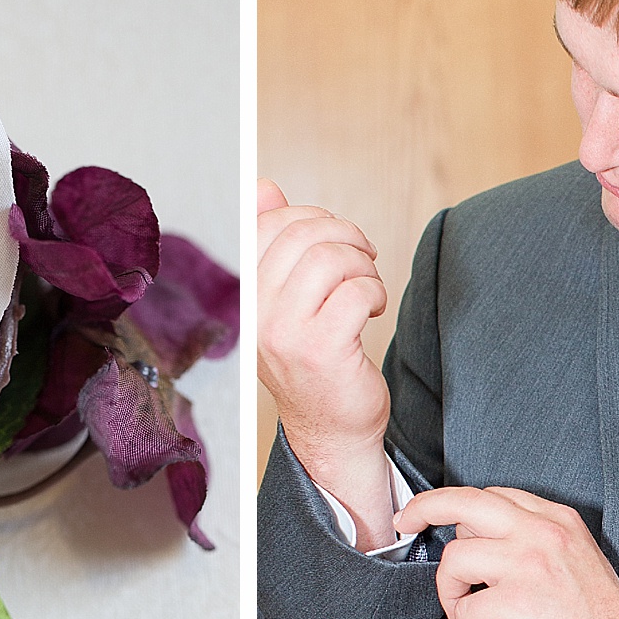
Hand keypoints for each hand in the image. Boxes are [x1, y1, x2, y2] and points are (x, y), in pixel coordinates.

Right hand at [257, 178, 396, 547]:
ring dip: (362, 265)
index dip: (311, 217)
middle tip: (363, 257)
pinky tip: (372, 308)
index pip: (269, 224)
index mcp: (245, 296)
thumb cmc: (314, 362)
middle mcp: (256, 314)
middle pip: (302, 235)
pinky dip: (373, 291)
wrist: (330, 431)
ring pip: (330, 259)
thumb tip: (264, 187)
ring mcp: (285, 334)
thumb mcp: (287, 298)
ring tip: (367, 285)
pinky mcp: (321, 351)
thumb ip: (273, 241)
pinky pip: (355, 291)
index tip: (336, 238)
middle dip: (345, 235)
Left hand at [395, 486, 618, 618]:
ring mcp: (527, 565)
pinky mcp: (515, 603)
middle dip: (424, 508)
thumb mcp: (573, 561)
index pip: (491, 495)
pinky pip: (463, 612)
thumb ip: (531, 543)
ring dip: (452, 597)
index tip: (429, 514)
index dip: (453, 504)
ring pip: (454, 560)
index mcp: (556, 521)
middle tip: (405, 522)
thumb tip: (473, 541)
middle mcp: (541, 533)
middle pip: (463, 502)